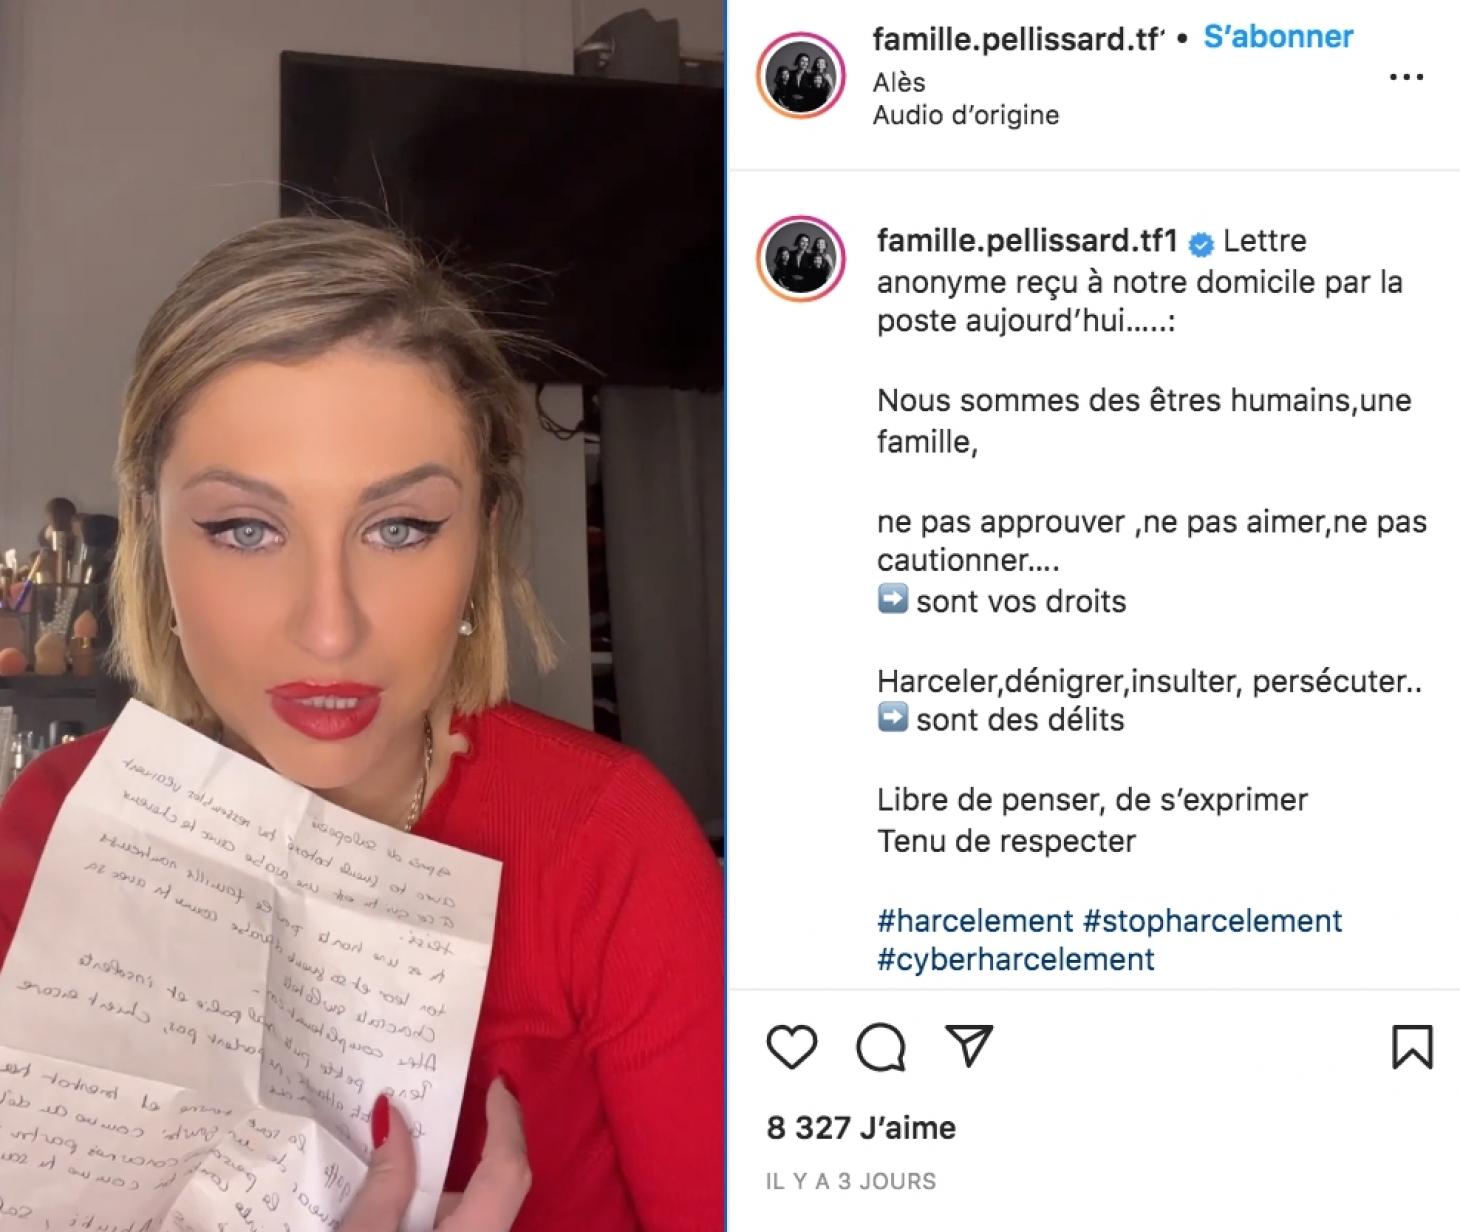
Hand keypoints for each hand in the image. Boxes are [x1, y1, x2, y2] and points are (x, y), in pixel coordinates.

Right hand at [341, 1078, 530, 1230]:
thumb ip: (386, 1178)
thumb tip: (391, 1114)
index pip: (506, 1169)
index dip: (506, 1121)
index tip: (497, 1082)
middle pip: (495, 1185)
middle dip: (479, 1142)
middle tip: (456, 1097)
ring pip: (477, 1205)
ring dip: (450, 1174)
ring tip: (418, 1132)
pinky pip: (464, 1221)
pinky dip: (442, 1197)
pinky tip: (411, 1180)